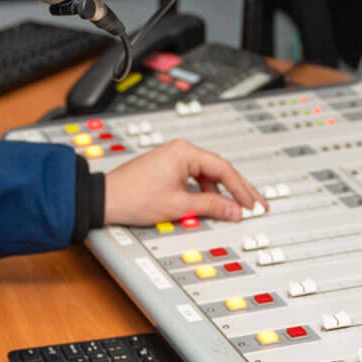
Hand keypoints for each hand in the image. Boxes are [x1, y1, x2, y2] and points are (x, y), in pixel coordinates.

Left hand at [104, 139, 264, 226]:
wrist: (105, 200)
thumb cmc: (134, 197)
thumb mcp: (179, 205)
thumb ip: (211, 207)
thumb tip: (234, 210)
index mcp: (185, 152)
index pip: (224, 169)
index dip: (241, 189)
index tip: (253, 204)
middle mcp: (181, 151)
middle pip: (218, 171)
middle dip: (237, 190)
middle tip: (256, 204)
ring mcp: (174, 159)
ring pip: (207, 176)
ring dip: (220, 194)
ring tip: (233, 210)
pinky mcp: (168, 169)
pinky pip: (194, 180)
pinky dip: (204, 194)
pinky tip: (210, 207)